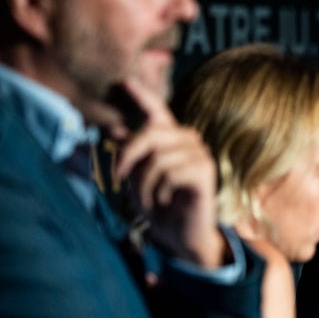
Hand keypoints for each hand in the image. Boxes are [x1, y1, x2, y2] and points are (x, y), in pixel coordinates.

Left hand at [112, 77, 226, 268]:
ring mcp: (200, 154)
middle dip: (128, 156)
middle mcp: (189, 141)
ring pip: (157, 157)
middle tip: (118, 178)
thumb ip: (130, 155)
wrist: (182, 237)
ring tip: (150, 199)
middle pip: (150, 133)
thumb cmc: (161, 207)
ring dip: (145, 183)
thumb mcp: (137, 179)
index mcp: (171, 140)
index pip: (157, 111)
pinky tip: (166, 201)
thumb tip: (113, 128)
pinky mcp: (205, 171)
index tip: (123, 80)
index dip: (141, 95)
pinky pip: (170, 172)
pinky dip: (160, 191)